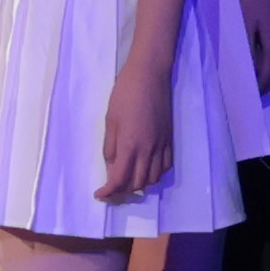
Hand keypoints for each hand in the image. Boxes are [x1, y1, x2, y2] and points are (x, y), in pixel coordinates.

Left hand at [98, 73, 175, 206]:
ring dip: (140, 184)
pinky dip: (155, 174)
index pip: (119, 179)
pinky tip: (146, 169)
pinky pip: (165, 166)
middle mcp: (148, 150)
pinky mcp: (169, 139)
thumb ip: (111, 147)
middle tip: (111, 188)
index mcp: (130, 145)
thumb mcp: (110, 121)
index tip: (99, 195)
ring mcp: (162, 145)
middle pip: (138, 183)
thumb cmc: (124, 94)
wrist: (150, 76)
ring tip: (128, 180)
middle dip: (123, 191)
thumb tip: (111, 168)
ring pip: (153, 178)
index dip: (108, 192)